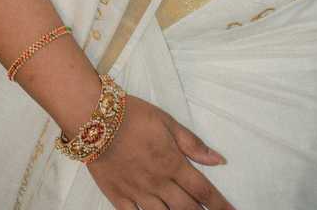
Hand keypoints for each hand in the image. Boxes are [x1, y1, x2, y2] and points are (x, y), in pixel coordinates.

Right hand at [87, 93, 235, 209]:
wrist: (96, 119)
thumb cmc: (134, 116)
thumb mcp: (168, 122)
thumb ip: (192, 144)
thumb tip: (218, 160)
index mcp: (173, 163)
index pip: (203, 191)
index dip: (220, 205)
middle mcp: (159, 183)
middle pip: (187, 209)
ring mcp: (138, 194)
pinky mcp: (119, 198)